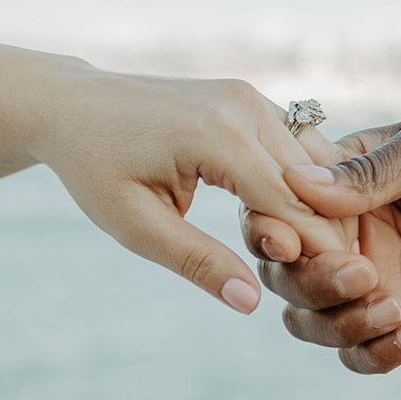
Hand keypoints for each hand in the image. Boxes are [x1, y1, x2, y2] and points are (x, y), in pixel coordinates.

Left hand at [29, 66, 351, 312]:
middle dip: (326, 234)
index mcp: (216, 135)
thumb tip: (253, 303)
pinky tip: (292, 223)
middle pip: (316, 182)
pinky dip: (305, 184)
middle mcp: (243, 106)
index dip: (315, 252)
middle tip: (326, 282)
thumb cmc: (94, 168)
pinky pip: (298, 146)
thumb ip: (198, 262)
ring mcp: (250, 96)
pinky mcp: (250, 98)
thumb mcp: (136, 225)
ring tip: (303, 255)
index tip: (328, 291)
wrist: (71, 106)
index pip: (292, 203)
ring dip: (319, 209)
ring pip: (317, 162)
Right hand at [242, 110, 400, 370]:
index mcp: (341, 183)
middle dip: (311, 285)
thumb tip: (297, 184)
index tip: (293, 244)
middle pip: (284, 276)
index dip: (270, 232)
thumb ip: (373, 171)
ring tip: (396, 310)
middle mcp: (347, 234)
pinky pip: (364, 353)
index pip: (276, 211)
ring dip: (340, 324)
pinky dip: (374, 355)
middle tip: (365, 274)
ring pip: (312, 322)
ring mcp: (375, 280)